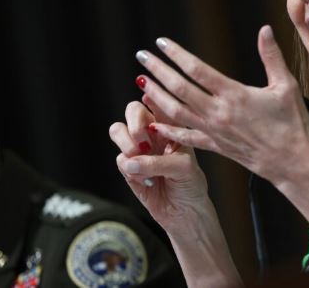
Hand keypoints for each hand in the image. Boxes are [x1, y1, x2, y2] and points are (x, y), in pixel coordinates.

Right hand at [109, 101, 210, 236]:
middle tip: (143, 139)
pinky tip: (148, 180)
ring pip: (118, 130)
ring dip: (127, 143)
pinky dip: (130, 169)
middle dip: (134, 122)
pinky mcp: (127, 167)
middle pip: (132, 110)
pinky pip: (119, 159)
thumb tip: (130, 161)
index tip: (147, 97)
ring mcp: (139, 149)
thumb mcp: (184, 168)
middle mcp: (154, 134)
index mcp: (173, 127)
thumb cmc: (191, 185)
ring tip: (141, 157)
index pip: (160, 103)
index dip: (152, 97)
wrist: (184, 212)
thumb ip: (159, 161)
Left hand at [133, 25, 308, 185]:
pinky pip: (185, 137)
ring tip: (142, 81)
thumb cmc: (292, 124)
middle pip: (179, 89)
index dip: (177, 54)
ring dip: (156, 96)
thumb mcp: (286, 86)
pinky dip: (168, 129)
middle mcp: (219, 113)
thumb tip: (265, 29)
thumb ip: (272, 56)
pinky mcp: (215, 146)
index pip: (197, 70)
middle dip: (158, 71)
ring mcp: (214, 132)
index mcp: (235, 96)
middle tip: (142, 55)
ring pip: (176, 112)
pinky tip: (155, 122)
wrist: (292, 162)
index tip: (162, 42)